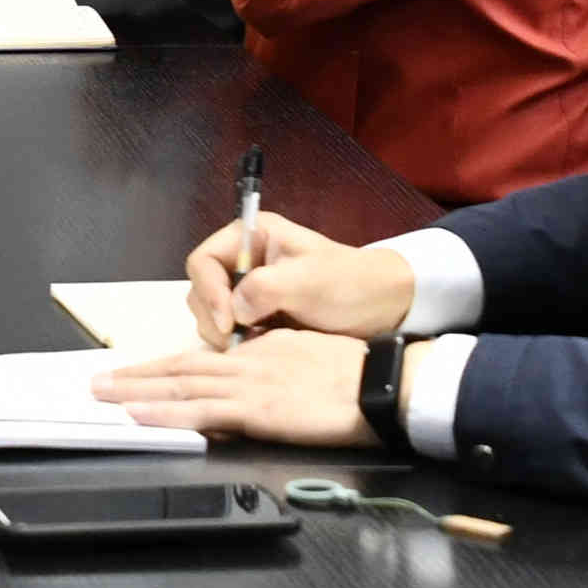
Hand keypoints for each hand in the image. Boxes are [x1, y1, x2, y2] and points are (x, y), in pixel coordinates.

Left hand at [86, 327, 380, 446]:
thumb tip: (255, 384)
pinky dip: (167, 413)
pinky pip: (202, 412)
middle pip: (181, 368)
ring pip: (181, 385)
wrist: (382, 384)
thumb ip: (277, 367)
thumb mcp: (310, 357)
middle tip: (99, 381)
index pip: (203, 358)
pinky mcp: (257, 410)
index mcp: (262, 350)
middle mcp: (247, 363)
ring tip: (103, 395)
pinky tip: (141, 416)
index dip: (166, 366)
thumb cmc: (359, 374)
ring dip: (137, 391)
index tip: (138, 372)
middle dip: (137, 375)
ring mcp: (249, 386)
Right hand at [185, 213, 409, 345]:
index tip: (229, 322)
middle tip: (239, 341)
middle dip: (214, 316)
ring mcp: (250, 290)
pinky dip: (236, 344)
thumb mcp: (309, 280)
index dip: (208, 291)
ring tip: (252, 346)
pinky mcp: (258, 317)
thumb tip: (233, 311)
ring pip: (211, 314)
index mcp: (253, 237)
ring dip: (223, 333)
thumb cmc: (350, 285)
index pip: (203, 261)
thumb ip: (264, 288)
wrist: (386, 309)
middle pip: (201, 289)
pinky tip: (258, 350)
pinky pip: (229, 332)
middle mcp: (245, 261)